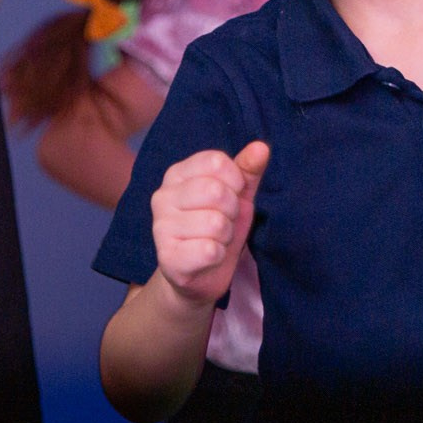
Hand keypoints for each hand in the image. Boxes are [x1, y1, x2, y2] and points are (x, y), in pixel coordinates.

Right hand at [152, 141, 268, 306]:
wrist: (201, 275)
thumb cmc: (218, 227)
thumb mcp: (237, 194)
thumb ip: (247, 169)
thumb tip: (261, 148)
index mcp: (177, 174)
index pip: (216, 161)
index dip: (236, 181)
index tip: (231, 195)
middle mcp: (162, 196)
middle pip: (216, 191)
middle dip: (232, 211)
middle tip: (223, 222)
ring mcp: (161, 227)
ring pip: (215, 223)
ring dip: (225, 236)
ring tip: (215, 240)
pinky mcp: (167, 258)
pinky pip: (209, 251)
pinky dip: (219, 256)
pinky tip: (209, 257)